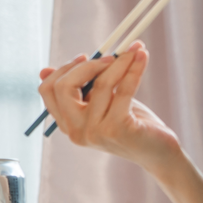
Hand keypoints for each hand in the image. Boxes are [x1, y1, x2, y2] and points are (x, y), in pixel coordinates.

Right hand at [37, 43, 181, 169]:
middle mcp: (76, 132)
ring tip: (135, 51)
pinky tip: (142, 57)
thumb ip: (78, 88)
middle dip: (88, 64)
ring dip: (121, 61)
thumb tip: (44, 70)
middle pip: (64, 87)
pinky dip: (134, 68)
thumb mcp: (99, 103)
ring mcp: (96, 132)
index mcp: (67, 125)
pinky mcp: (118, 129)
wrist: (158, 151)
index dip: (64, 69)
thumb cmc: (129, 123)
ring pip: (101, 83)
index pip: (48, 90)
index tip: (85, 57)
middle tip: (111, 56)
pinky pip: (124, 89)